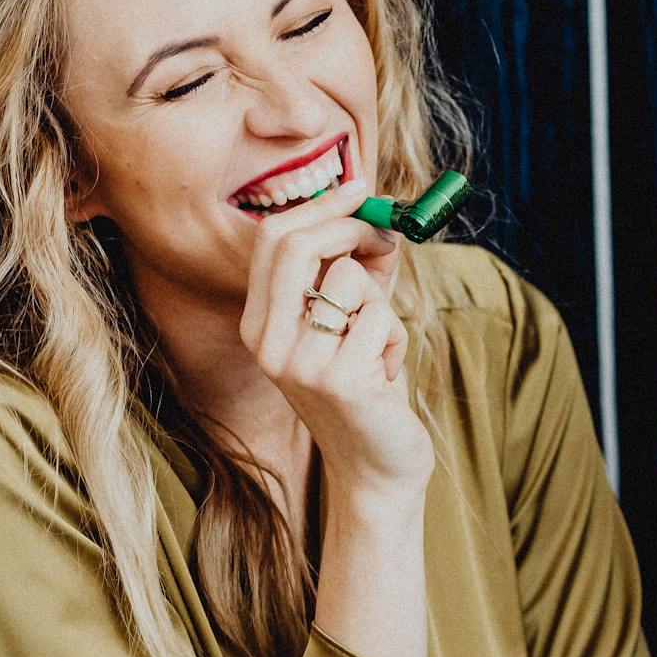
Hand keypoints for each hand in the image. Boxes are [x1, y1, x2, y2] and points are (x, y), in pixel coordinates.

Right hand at [239, 183, 432, 504]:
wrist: (376, 467)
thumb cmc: (368, 386)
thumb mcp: (354, 321)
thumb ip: (359, 270)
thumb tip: (378, 217)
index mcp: (259, 323)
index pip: (271, 240)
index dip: (320, 205)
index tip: (361, 189)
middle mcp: (267, 342)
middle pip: (297, 245)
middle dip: (352, 226)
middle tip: (388, 237)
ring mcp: (299, 364)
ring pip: (350, 280)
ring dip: (382, 304)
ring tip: (378, 347)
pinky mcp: (339, 381)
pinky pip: (381, 319)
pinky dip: (397, 338)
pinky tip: (386, 375)